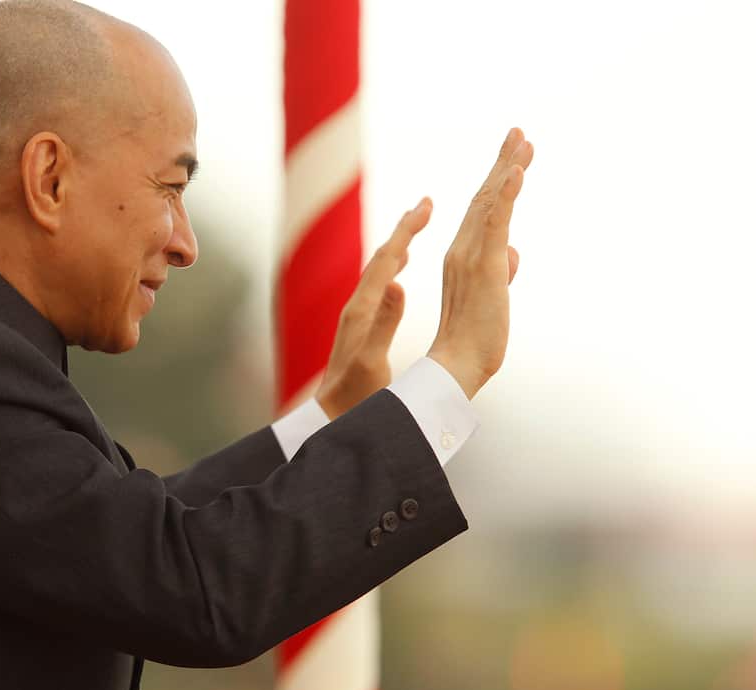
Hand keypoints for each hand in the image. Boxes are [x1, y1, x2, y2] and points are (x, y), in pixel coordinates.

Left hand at [315, 197, 432, 418]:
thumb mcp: (373, 362)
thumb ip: (384, 324)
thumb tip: (398, 284)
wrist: (328, 418)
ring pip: (378, 271)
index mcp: (361, 311)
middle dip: (404, 229)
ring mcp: (355, 317)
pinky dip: (391, 270)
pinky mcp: (357, 329)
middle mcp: (355, 308)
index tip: (427, 205)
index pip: (386, 260)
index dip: (407, 231)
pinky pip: (377, 288)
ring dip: (397, 247)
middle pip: (381, 258)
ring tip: (414, 229)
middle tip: (425, 205)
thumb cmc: (354, 398)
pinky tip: (398, 275)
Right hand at [427, 127, 534, 399]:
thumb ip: (500, 271)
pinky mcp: (485, 266)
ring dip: (508, 167)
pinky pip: (496, 222)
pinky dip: (506, 194)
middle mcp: (462, 251)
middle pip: (485, 198)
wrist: (457, 367)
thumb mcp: (492, 298)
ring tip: (523, 140)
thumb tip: (513, 253)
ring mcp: (472, 256)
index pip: (482, 213)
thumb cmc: (472, 341)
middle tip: (519, 132)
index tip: (511, 158)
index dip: (497, 183)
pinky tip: (517, 169)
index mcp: (461, 258)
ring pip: (491, 203)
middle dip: (503, 163)